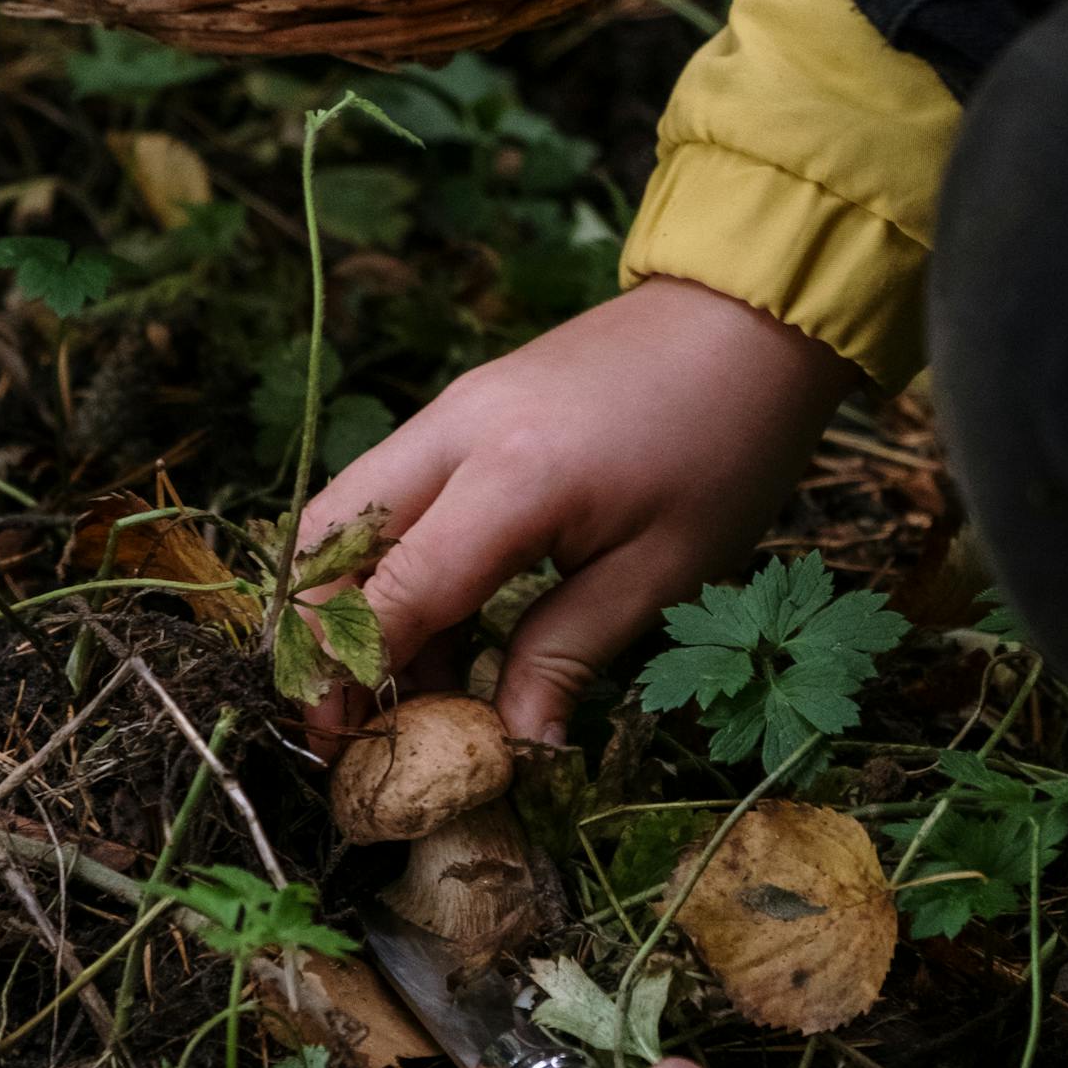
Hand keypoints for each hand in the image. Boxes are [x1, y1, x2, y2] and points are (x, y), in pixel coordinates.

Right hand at [298, 278, 856, 745]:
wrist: (750, 319)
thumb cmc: (728, 444)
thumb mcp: (662, 572)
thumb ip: (567, 656)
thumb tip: (513, 748)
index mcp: (512, 477)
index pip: (391, 592)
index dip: (353, 676)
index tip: (342, 746)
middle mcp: (455, 431)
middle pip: (328, 542)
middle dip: (318, 638)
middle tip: (342, 718)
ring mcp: (452, 410)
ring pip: (348, 514)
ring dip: (354, 603)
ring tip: (402, 687)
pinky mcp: (464, 408)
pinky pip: (391, 494)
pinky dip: (391, 565)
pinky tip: (438, 629)